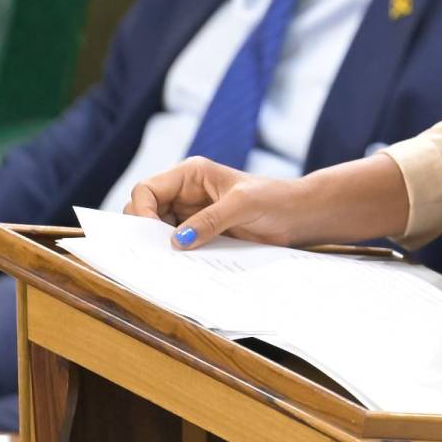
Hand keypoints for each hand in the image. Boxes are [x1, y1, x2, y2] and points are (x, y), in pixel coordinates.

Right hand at [126, 156, 315, 247]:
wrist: (299, 216)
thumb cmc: (276, 199)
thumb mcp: (243, 205)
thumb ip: (210, 220)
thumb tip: (177, 241)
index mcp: (190, 174)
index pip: (147, 190)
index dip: (141, 211)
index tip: (150, 235)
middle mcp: (185, 193)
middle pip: (145, 211)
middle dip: (145, 231)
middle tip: (154, 254)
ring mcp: (191, 215)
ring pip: (158, 231)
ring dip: (159, 246)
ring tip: (166, 264)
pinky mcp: (201, 234)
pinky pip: (177, 245)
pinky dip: (175, 255)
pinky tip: (181, 266)